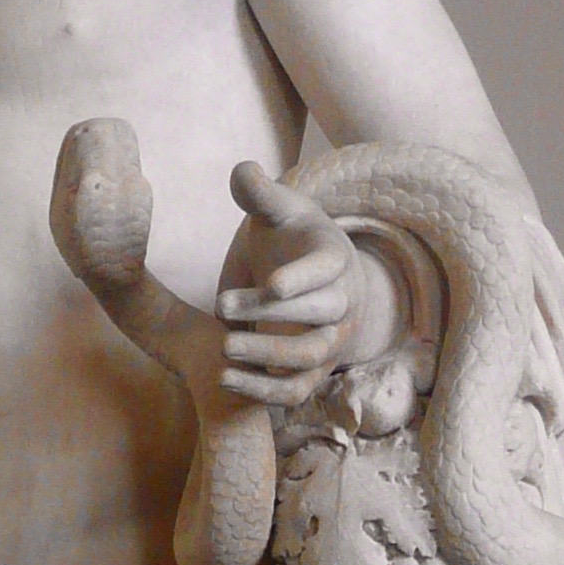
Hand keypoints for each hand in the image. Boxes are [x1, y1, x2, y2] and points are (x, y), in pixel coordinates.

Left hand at [215, 163, 403, 408]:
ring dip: (267, 357)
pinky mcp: (312, 371)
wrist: (310, 277)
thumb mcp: (278, 210)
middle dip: (271, 314)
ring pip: (309, 358)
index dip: (304, 278)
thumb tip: (243, 171)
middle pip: (319, 316)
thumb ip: (259, 193)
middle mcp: (342, 303)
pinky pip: (295, 392)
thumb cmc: (290, 239)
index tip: (273, 283)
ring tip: (224, 347)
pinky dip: (264, 393)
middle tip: (221, 305)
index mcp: (334, 258)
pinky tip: (226, 380)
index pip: (327, 270)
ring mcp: (330, 341)